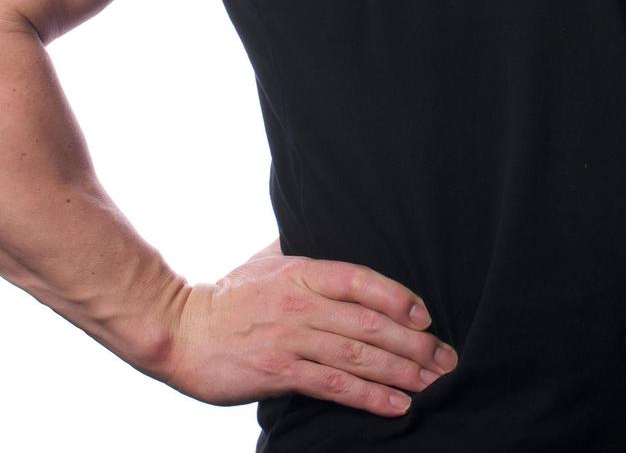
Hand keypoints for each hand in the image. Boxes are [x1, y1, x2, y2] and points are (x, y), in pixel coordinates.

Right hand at [162, 251, 457, 415]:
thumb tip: (325, 221)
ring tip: (433, 383)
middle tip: (447, 358)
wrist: (178, 331)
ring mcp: (290, 338)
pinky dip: (369, 396)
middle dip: (415, 343)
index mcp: (302, 271)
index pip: (361, 279)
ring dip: (402, 371)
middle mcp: (301, 303)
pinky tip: (396, 405)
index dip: (399, 296)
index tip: (428, 314)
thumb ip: (299, 247)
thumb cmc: (227, 297)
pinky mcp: (279, 373)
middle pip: (370, 322)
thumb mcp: (265, 261)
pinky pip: (334, 385)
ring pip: (358, 355)